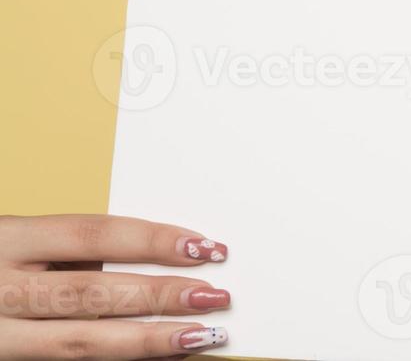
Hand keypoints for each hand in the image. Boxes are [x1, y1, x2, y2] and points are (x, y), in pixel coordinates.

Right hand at [0, 214, 230, 359]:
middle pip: (91, 293)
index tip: (206, 248)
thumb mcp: (15, 241)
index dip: (154, 241)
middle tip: (217, 295)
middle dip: (160, 296)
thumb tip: (157, 253)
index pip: (94, 235)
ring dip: (146, 341)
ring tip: (200, 337)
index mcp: (6, 240)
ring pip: (78, 342)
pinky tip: (151, 360)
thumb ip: (67, 250)